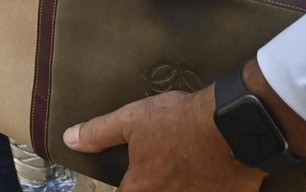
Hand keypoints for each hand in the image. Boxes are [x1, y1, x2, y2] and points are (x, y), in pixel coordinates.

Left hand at [64, 86, 263, 191]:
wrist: (235, 124)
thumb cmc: (181, 121)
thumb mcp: (132, 120)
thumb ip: (99, 133)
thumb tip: (70, 139)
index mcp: (143, 189)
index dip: (126, 186)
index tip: (132, 179)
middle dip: (155, 184)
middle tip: (163, 170)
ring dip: (182, 185)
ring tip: (186, 170)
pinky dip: (207, 186)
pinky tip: (208, 177)